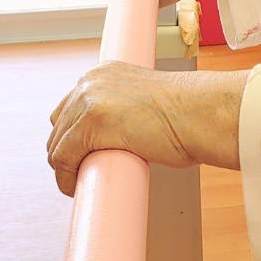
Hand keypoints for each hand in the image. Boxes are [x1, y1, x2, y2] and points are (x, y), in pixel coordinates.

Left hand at [46, 62, 245, 195]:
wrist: (203, 113)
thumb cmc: (189, 114)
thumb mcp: (147, 101)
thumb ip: (125, 111)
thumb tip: (118, 139)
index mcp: (105, 73)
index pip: (71, 107)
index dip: (73, 137)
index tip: (81, 157)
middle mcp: (92, 81)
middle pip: (59, 126)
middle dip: (67, 152)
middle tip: (83, 173)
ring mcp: (89, 100)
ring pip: (57, 145)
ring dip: (65, 167)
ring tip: (81, 182)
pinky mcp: (91, 124)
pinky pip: (62, 159)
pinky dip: (65, 178)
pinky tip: (76, 187)